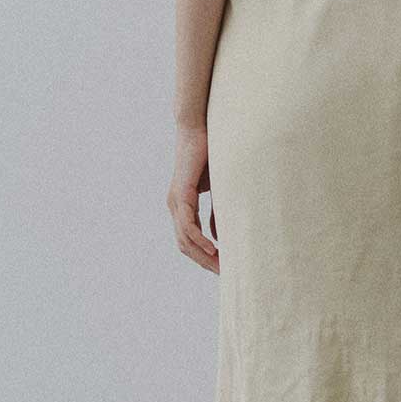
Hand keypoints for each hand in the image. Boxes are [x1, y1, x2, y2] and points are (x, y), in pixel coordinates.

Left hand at [168, 123, 218, 272]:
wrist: (197, 128)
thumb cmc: (209, 154)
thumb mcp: (219, 189)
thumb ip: (219, 211)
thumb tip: (221, 235)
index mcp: (182, 206)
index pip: (190, 240)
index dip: (205, 257)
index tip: (224, 267)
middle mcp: (175, 206)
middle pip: (185, 245)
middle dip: (205, 262)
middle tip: (225, 273)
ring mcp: (175, 201)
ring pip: (185, 239)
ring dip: (203, 255)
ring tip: (221, 266)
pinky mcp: (180, 193)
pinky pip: (187, 224)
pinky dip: (199, 239)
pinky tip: (213, 248)